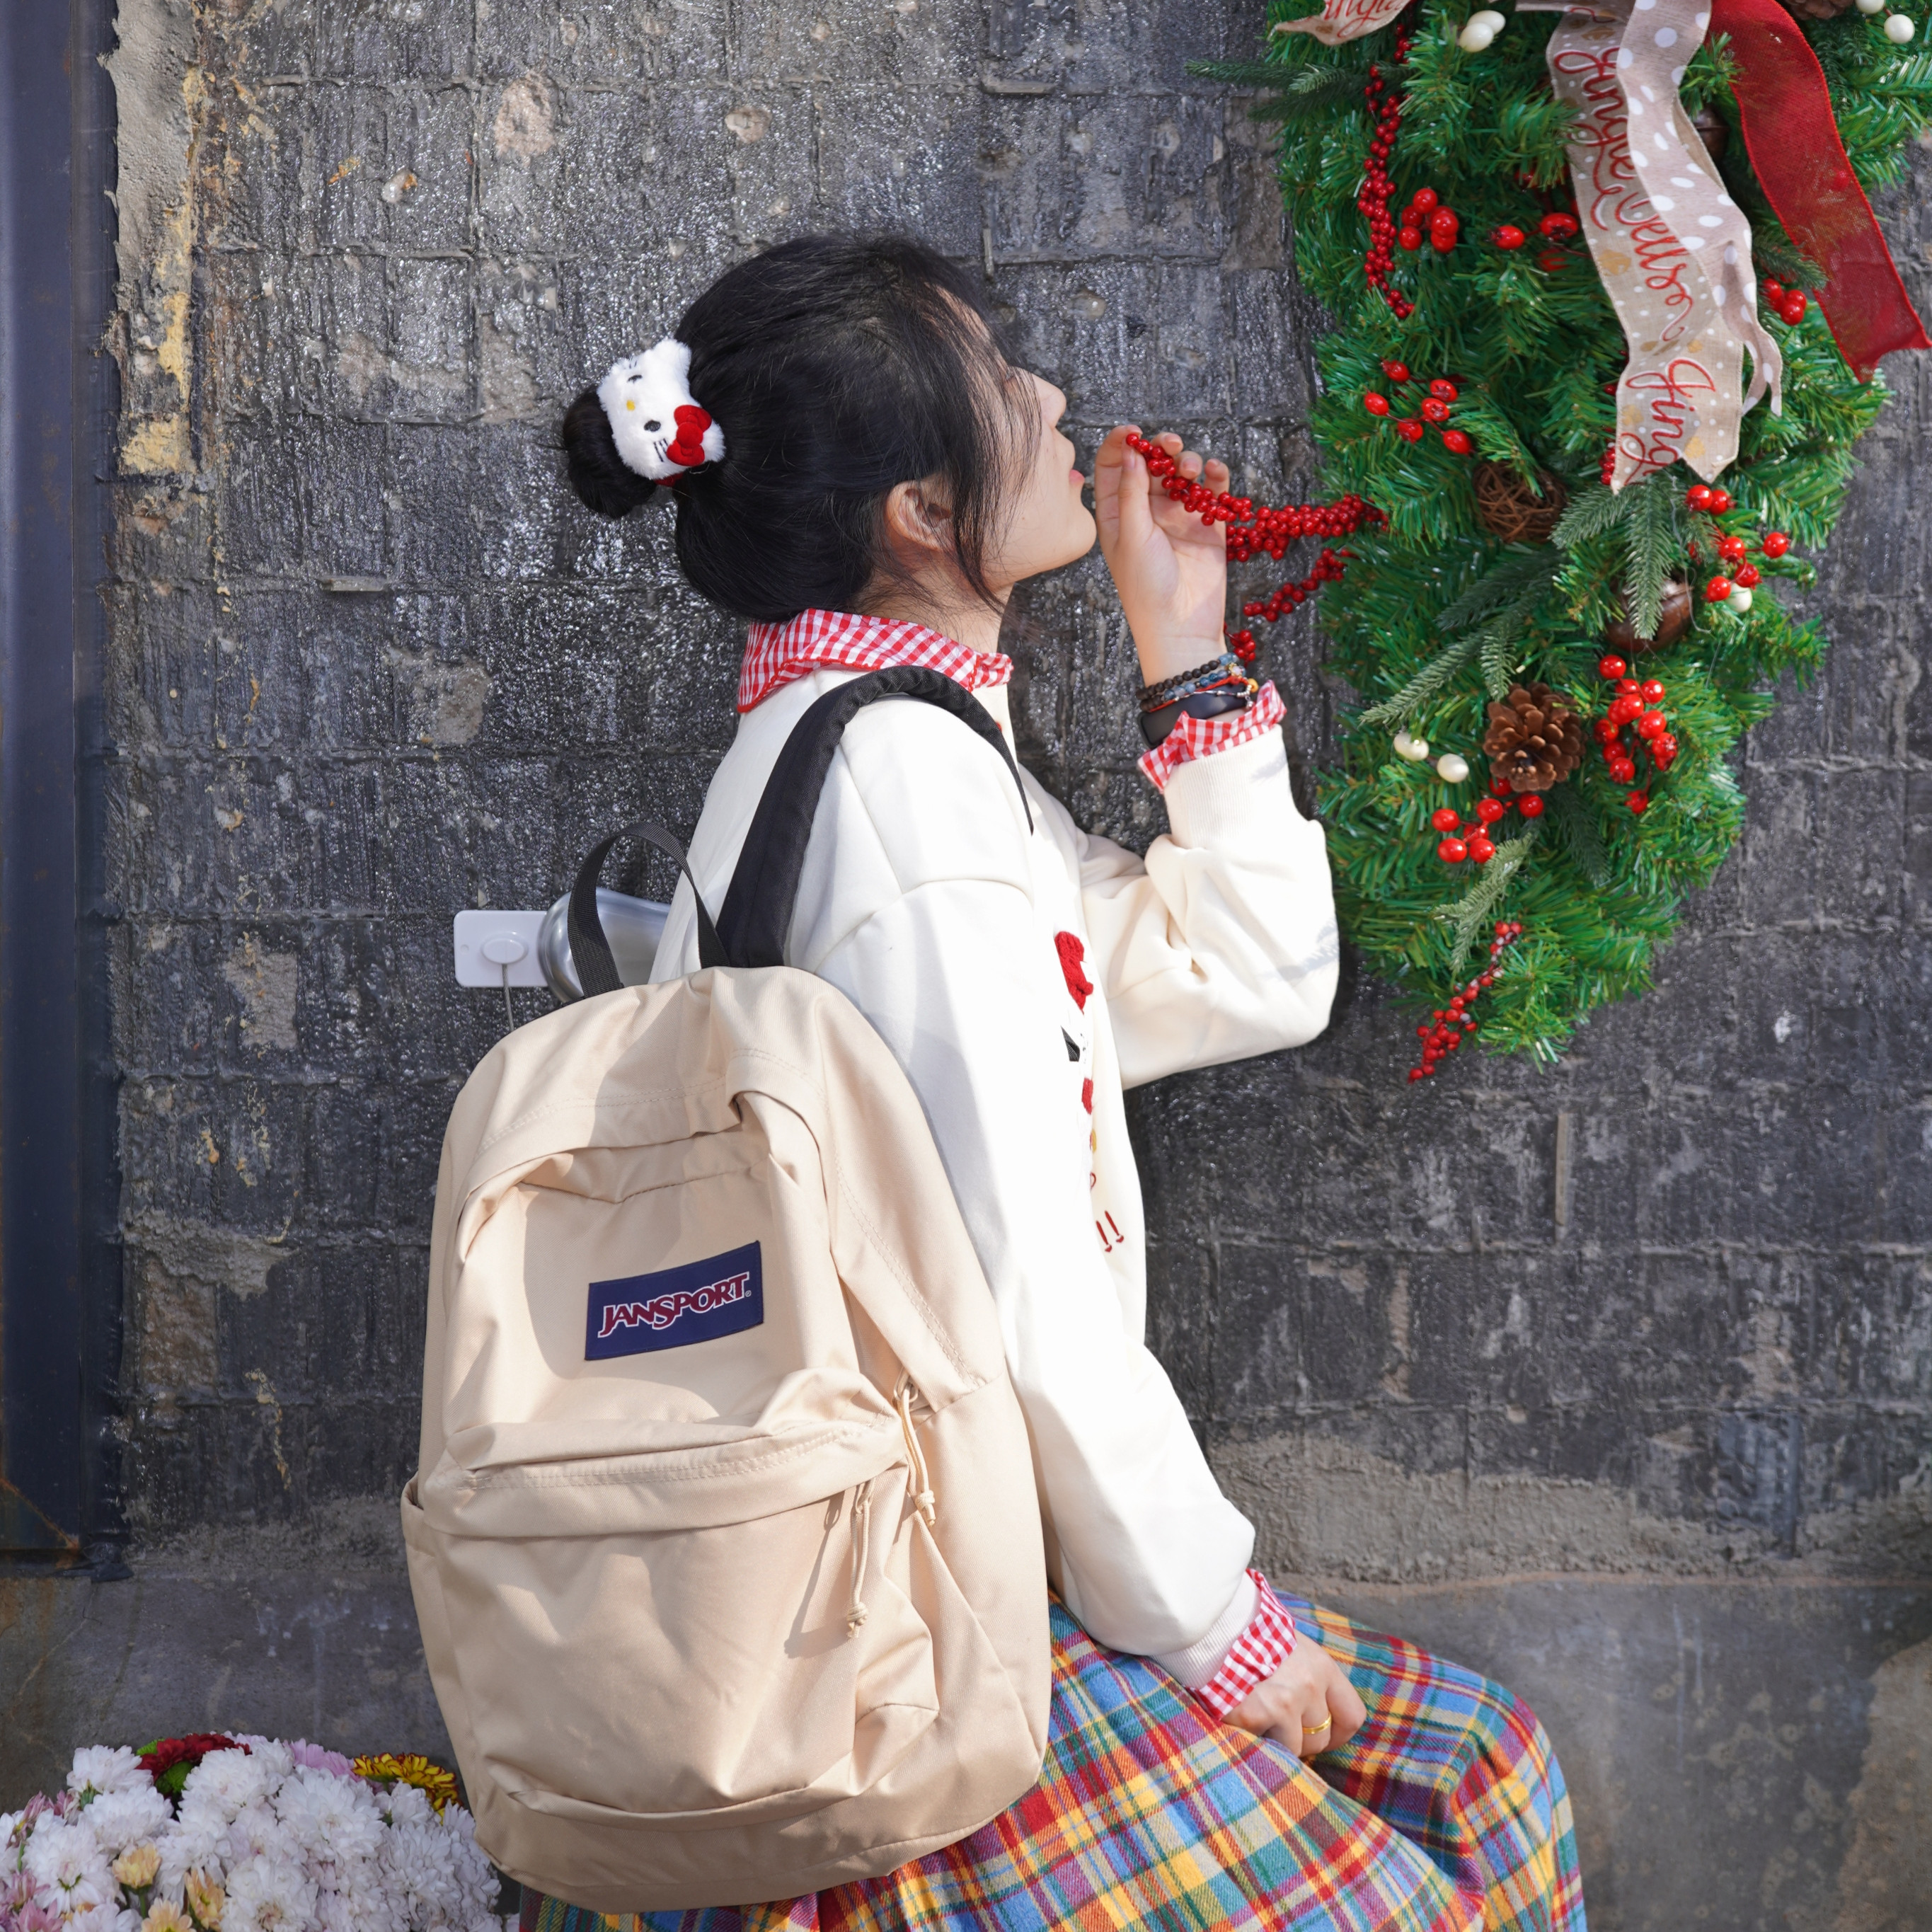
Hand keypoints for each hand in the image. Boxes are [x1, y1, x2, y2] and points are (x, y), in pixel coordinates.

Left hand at [1091, 425, 1231, 685]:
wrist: (1181, 627)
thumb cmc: (1146, 587)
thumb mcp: (1131, 536)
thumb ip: (1132, 493)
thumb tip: (1131, 452)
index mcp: (1117, 515)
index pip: (1115, 468)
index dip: (1122, 445)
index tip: (1134, 431)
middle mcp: (1146, 512)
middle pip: (1152, 465)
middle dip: (1161, 449)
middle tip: (1169, 444)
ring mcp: (1178, 518)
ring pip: (1183, 475)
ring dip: (1188, 463)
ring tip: (1191, 468)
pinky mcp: (1208, 527)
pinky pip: (1213, 493)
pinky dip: (1216, 478)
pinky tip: (1215, 472)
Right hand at [1223, 1634, 1367, 1759]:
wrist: (1213, 1627)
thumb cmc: (1253, 1637)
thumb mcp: (1293, 1647)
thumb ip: (1311, 1676)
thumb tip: (1322, 1712)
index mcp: (1321, 1666)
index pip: (1352, 1716)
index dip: (1338, 1733)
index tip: (1323, 1736)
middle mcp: (1309, 1685)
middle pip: (1321, 1738)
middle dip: (1303, 1740)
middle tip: (1280, 1727)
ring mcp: (1283, 1703)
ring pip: (1296, 1748)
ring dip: (1277, 1740)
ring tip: (1258, 1717)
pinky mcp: (1255, 1715)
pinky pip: (1265, 1746)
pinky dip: (1254, 1737)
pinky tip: (1242, 1716)